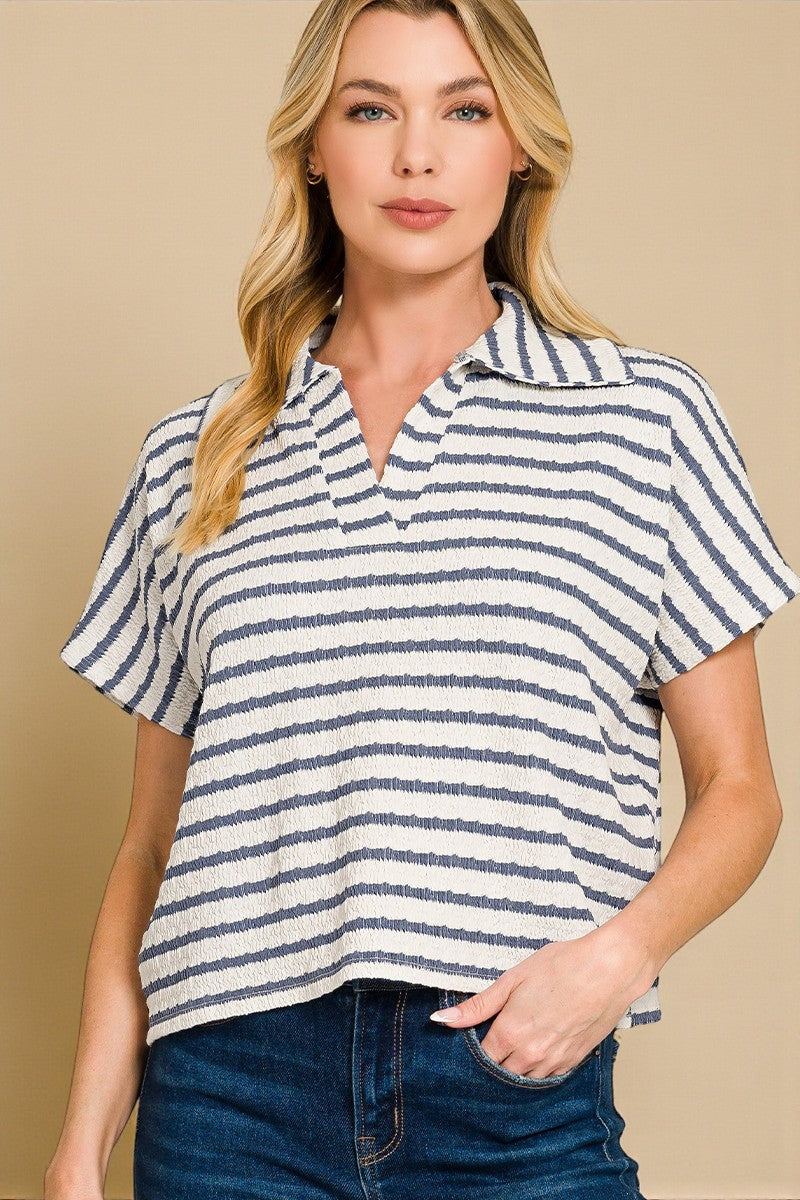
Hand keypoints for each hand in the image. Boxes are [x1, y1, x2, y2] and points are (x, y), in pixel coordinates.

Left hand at [429, 928, 652, 1076]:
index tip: (469, 1041)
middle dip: (491, 1063)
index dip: (471, 1052)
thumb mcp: (513, 978)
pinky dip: (536, 1068)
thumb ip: (478, 1004)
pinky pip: (546, 1077)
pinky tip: (535, 1049)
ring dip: (513, 1068)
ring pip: (523, 1079)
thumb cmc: (563, 966)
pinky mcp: (573, 1062)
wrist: (610, 970)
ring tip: (513, 1045)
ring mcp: (553, 1061)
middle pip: (499, 1074)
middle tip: (490, 1043)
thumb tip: (442, 1020)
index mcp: (510, 1033)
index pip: (479, 1059)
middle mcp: (530, 1054)